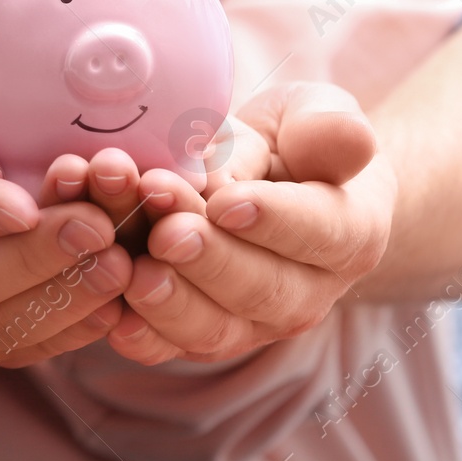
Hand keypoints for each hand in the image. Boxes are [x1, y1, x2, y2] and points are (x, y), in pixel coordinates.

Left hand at [44, 83, 391, 364]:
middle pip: (261, 287)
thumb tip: (349, 139)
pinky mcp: (205, 333)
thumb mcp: (317, 114)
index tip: (224, 200)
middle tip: (166, 230)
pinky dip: (142, 335)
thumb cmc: (295, 142)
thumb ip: (328, 127)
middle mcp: (309, 291)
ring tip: (133, 268)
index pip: (317, 231)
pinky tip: (111, 313)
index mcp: (350, 232)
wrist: (275, 183)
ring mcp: (256, 322)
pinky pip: (174, 346)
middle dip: (208, 260)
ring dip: (170, 300)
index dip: (271, 219)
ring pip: (216, 327)